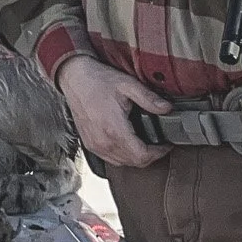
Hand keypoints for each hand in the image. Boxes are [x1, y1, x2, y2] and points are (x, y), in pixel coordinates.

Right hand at [56, 56, 172, 168]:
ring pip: (122, 163)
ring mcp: (94, 145)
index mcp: (114, 129)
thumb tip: (167, 108)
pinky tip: (127, 143)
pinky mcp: (89, 144)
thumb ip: (149, 98)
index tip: (166, 144)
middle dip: (150, 156)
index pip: (142, 156)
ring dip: (136, 157)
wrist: (74, 78)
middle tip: (159, 144)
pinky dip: (122, 156)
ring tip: (145, 144)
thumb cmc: (96, 80)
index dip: (159, 153)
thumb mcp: (128, 85)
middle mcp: (103, 142)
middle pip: (134, 162)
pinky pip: (110, 159)